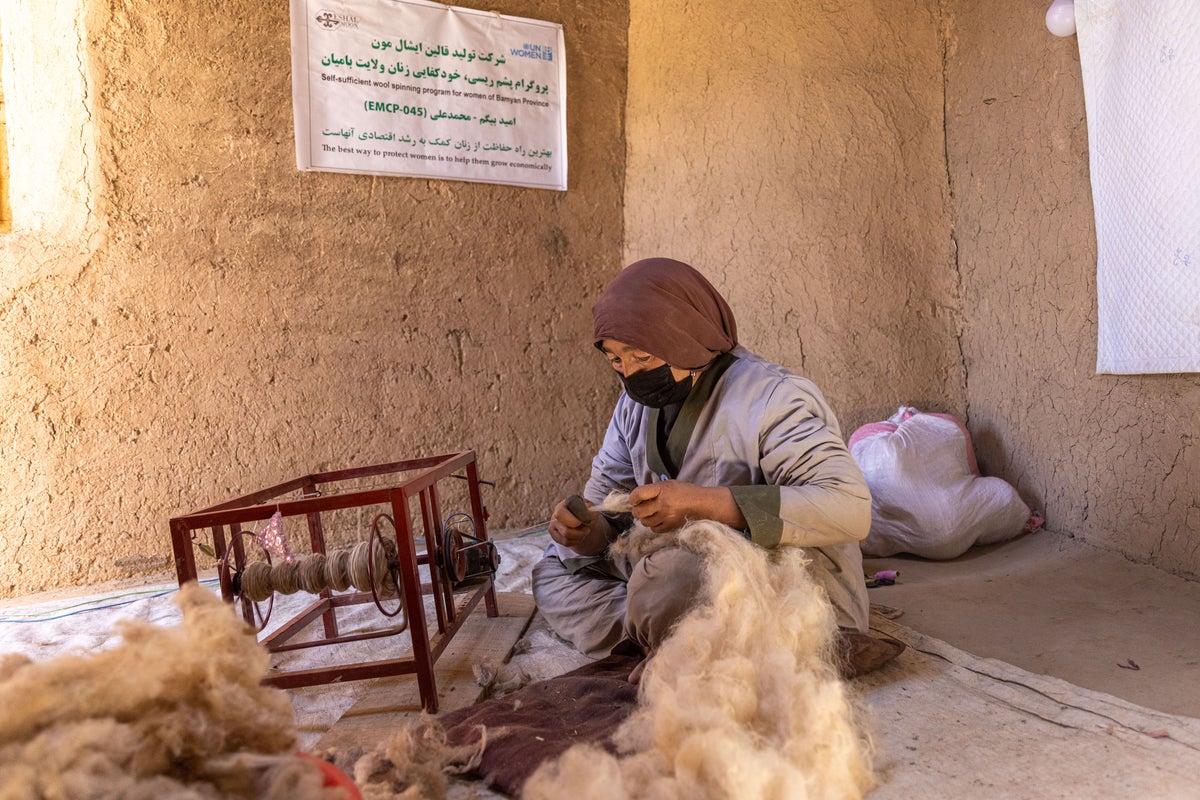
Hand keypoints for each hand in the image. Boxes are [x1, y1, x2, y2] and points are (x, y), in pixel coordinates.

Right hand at [548, 496, 612, 555]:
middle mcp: (555, 517)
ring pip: (566, 539)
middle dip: (580, 533)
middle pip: (565, 531)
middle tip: (588, 530)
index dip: (572, 520)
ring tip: (584, 532)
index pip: (560, 514)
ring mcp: (554, 527)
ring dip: (579, 537)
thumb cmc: (585, 511)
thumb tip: (591, 513)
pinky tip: (579, 536)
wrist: (582, 518)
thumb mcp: (589, 508)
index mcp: (562, 506)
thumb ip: (590, 510)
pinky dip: (576, 541)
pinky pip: (566, 543)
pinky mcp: (555, 536)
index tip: (581, 523)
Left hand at [629, 481, 746, 533]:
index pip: (638, 494)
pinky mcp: (670, 527)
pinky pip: (654, 529)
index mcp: (662, 489)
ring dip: (646, 518)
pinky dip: (654, 525)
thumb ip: (653, 490)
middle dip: (638, 510)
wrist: (703, 504)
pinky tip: (660, 519)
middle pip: (638, 512)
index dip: (633, 498)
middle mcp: (663, 503)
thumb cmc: (685, 492)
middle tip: (643, 507)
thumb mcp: (669, 484)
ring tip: (653, 513)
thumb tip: (637, 497)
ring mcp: (666, 517)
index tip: (635, 499)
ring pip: (644, 522)